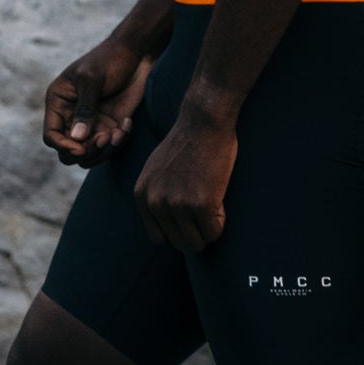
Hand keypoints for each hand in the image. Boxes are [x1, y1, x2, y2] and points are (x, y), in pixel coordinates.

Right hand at [43, 38, 151, 166]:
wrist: (136, 53)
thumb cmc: (109, 59)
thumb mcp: (92, 79)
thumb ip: (84, 109)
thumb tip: (76, 138)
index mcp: (59, 102)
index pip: (51, 135)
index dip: (62, 146)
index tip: (80, 148)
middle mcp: (71, 117)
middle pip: (68, 151)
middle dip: (85, 152)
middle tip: (104, 138)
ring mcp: (91, 124)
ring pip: (89, 155)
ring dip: (103, 151)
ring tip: (117, 134)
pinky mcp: (110, 126)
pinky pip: (109, 147)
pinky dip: (118, 142)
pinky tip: (126, 124)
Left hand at [134, 106, 237, 252]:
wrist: (204, 121)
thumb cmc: (187, 142)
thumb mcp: (156, 169)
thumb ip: (155, 195)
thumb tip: (163, 229)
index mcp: (142, 195)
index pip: (159, 237)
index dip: (178, 229)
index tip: (189, 215)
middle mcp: (155, 202)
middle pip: (179, 243)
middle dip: (196, 234)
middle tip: (207, 211)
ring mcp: (177, 204)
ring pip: (197, 243)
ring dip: (209, 230)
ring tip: (213, 205)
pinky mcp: (200, 204)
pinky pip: (214, 232)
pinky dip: (221, 222)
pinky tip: (219, 199)